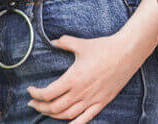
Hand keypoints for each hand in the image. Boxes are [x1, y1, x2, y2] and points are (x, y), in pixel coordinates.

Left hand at [27, 33, 143, 122]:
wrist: (127, 53)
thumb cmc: (104, 47)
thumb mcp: (81, 44)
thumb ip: (64, 43)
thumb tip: (52, 41)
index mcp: (73, 78)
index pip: (48, 94)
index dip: (35, 94)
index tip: (30, 90)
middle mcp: (80, 92)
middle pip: (54, 108)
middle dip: (40, 107)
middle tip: (33, 104)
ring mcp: (91, 100)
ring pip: (67, 116)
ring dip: (53, 115)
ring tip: (46, 111)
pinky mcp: (102, 103)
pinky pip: (85, 119)